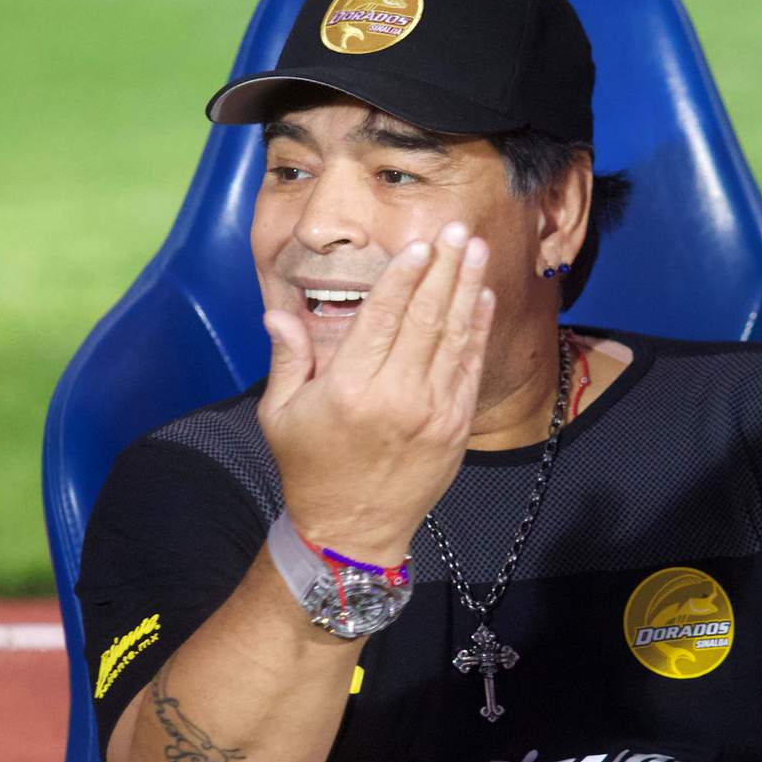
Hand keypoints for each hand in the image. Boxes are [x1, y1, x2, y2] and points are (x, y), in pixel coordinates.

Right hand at [257, 222, 494, 565]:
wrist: (353, 532)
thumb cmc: (310, 469)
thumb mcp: (281, 414)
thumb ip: (288, 358)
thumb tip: (279, 312)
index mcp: (350, 388)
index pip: (384, 317)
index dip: (404, 275)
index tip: (420, 244)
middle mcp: (397, 395)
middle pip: (427, 317)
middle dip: (444, 268)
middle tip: (457, 229)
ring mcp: (433, 412)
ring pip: (454, 337)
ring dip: (468, 289)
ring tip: (475, 250)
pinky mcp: (454, 427)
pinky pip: (469, 368)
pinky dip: (477, 331)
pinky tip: (482, 299)